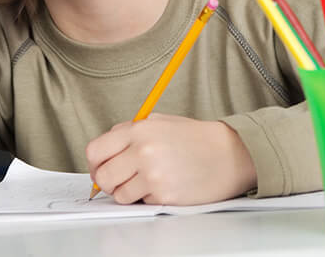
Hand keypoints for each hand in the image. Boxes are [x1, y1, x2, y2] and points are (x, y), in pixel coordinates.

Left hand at [85, 114, 256, 204]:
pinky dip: (148, 197)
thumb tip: (104, 151)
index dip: (94, 163)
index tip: (100, 168)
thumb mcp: (158, 122)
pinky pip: (142, 202)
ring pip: (119, 194)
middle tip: (119, 179)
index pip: (95, 151)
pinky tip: (165, 184)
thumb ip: (128, 133)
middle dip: (108, 181)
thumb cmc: (196, 138)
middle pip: (102, 176)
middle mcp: (142, 152)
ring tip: (146, 181)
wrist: (229, 154)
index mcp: (137, 130)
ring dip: (128, 191)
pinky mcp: (164, 195)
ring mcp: (152, 175)